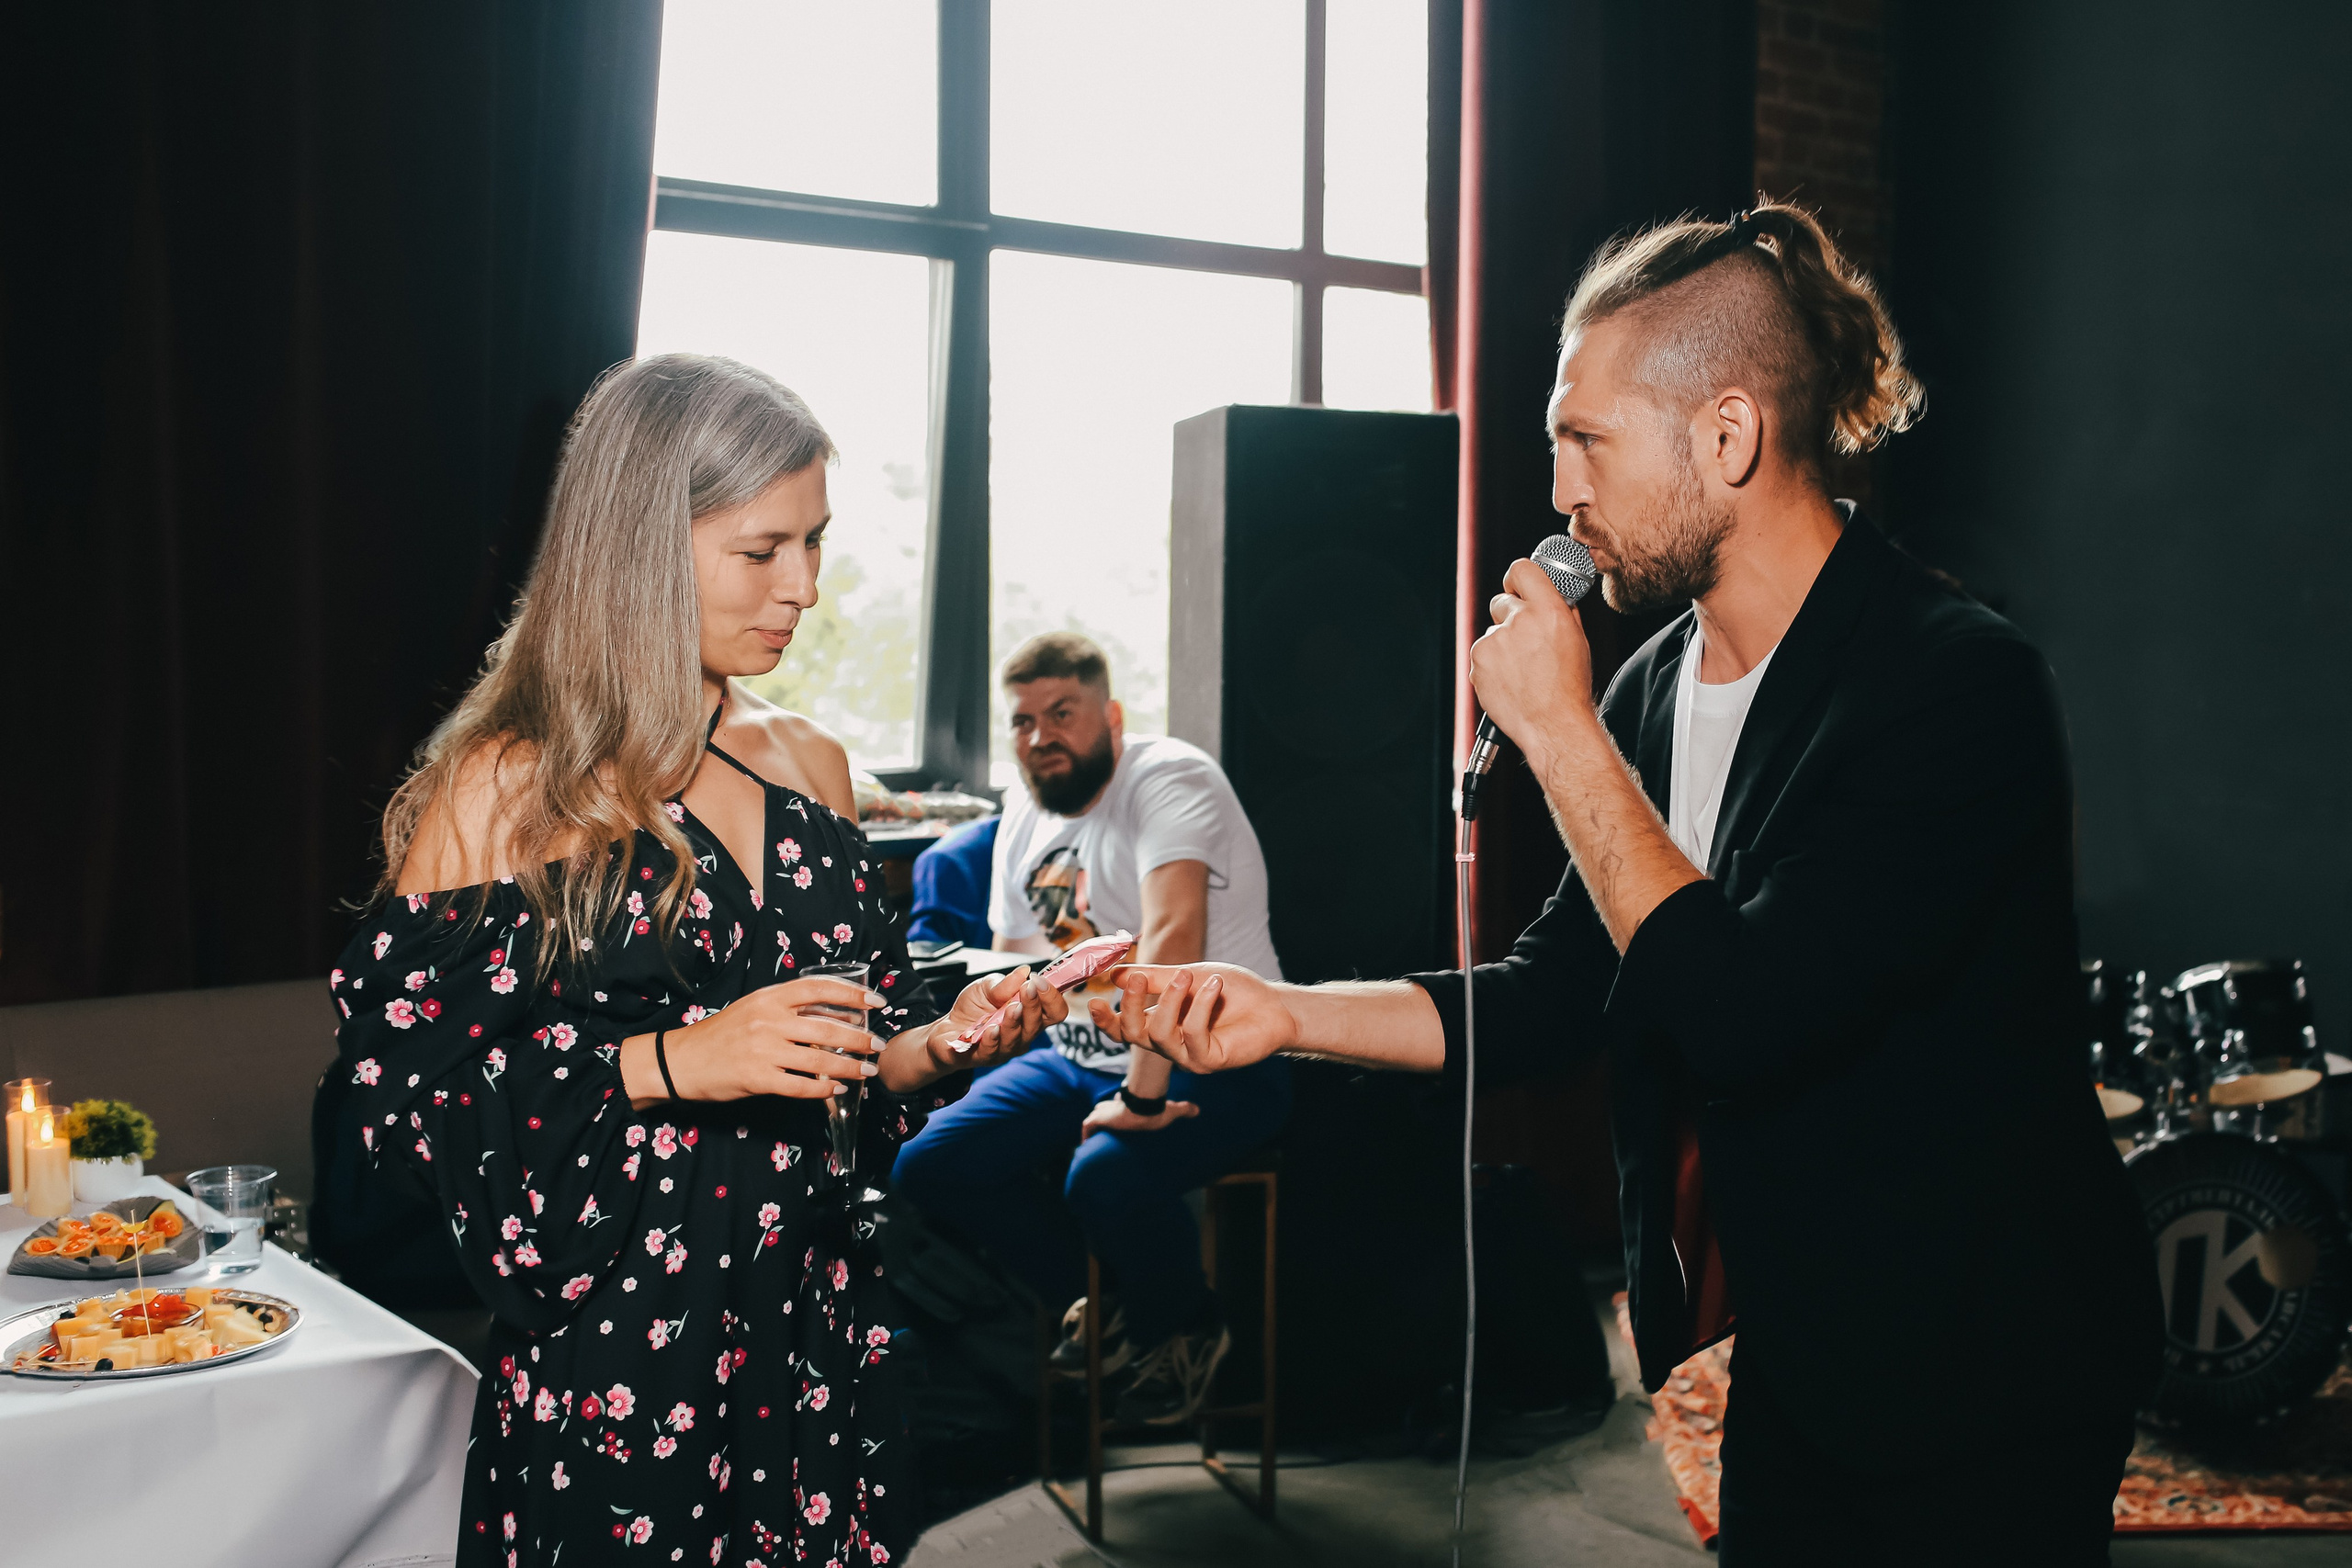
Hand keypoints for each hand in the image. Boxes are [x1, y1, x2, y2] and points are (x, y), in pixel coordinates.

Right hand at [655, 974, 885, 1102]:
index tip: (877, 1001)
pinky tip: (836, 1090)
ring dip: (849, 1067)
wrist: (681, 1061)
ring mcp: (763, 1050)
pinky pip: (800, 1085)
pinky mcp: (758, 1078)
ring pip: (820, 1059)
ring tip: (867, 1071)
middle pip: (828, 1027)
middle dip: (861, 1038)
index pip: (819, 988)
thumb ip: (788, 1008)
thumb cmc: (722, 1034)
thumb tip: (833, 1012)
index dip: (853, 993)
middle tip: (879, 1045)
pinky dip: (822, 1089)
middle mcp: (769, 1020)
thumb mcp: (754, 1008)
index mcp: (770, 997)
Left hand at [881, 966, 1068, 1090]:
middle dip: (1034, 1005)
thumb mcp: (986, 987)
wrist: (946, 1028)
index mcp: (1029, 1015)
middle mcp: (1022, 1035)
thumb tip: (1023, 972)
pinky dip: (992, 1039)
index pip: (1054, 1011)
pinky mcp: (984, 1057)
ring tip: (1010, 1008)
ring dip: (1015, 1022)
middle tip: (1027, 988)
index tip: (1038, 979)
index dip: (1052, 996)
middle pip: (1038, 1024)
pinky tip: (990, 1029)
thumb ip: (1004, 983)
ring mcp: (1005, 1049)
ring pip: (1017, 1039)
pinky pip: (992, 1051)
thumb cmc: (973, 1008)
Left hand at [1080, 1094, 1199, 1139]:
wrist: (1143, 1111)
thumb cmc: (1155, 1111)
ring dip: (1095, 1126)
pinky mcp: (1097, 1118)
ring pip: (1095, 1117)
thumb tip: (1198, 1110)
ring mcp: (1104, 1112)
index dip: (1118, 1111)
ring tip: (1095, 1141)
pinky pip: (1087, 1126)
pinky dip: (1085, 1134)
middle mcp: (1114, 1106)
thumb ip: (1183, 1109)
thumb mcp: (1171, 1110)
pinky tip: (1085, 1145)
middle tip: (1106, 1131)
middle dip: (1104, 1116)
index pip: (1119, 1105)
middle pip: (1104, 1109)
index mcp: (1128, 1104)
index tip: (1119, 1120)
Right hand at [1086, 963, 1294, 1073]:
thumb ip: (1154, 978)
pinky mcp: (1209, 1062)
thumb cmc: (1233, 991)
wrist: (1273, 1004)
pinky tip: (1214, 986)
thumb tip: (1114, 974)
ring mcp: (1188, 1056)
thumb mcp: (1189, 976)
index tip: (1093, 999)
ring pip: (1159, 1034)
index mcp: (1161, 1025)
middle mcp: (1170, 1045)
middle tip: (1138, 977)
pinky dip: (1200, 1006)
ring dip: (1170, 1000)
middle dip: (1131, 1005)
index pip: (1124, 1030)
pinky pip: (1192, 1035)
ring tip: (1190, 975)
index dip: (1105, 1020)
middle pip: (1133, 1033)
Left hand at [1472, 556, 1598, 759]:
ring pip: (1492, 632)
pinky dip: (1492, 665)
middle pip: (1501, 602)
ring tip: (1522, 671)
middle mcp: (1519, 622)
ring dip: (1502, 646)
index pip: (1522, 569)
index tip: (1517, 586)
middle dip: (1511, 617)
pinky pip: (1482, 654)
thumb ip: (1561, 611)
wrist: (1553, 725)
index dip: (1517, 578)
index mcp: (1548, 610)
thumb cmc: (1569, 686)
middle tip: (1526, 643)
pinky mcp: (1478, 661)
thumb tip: (1550, 594)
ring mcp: (1494, 642)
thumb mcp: (1577, 640)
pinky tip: (1510, 680)